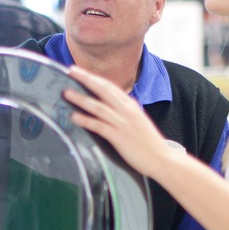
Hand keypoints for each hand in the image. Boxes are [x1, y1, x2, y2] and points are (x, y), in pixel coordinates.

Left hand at [63, 65, 177, 178]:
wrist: (162, 158)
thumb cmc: (149, 143)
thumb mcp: (138, 121)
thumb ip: (126, 112)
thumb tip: (116, 104)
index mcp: (131, 105)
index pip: (110, 86)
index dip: (94, 78)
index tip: (80, 71)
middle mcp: (127, 110)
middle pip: (103, 90)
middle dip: (86, 79)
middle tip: (71, 70)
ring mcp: (123, 123)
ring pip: (98, 106)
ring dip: (81, 99)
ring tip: (66, 93)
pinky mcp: (119, 137)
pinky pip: (99, 126)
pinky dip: (86, 120)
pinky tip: (74, 117)